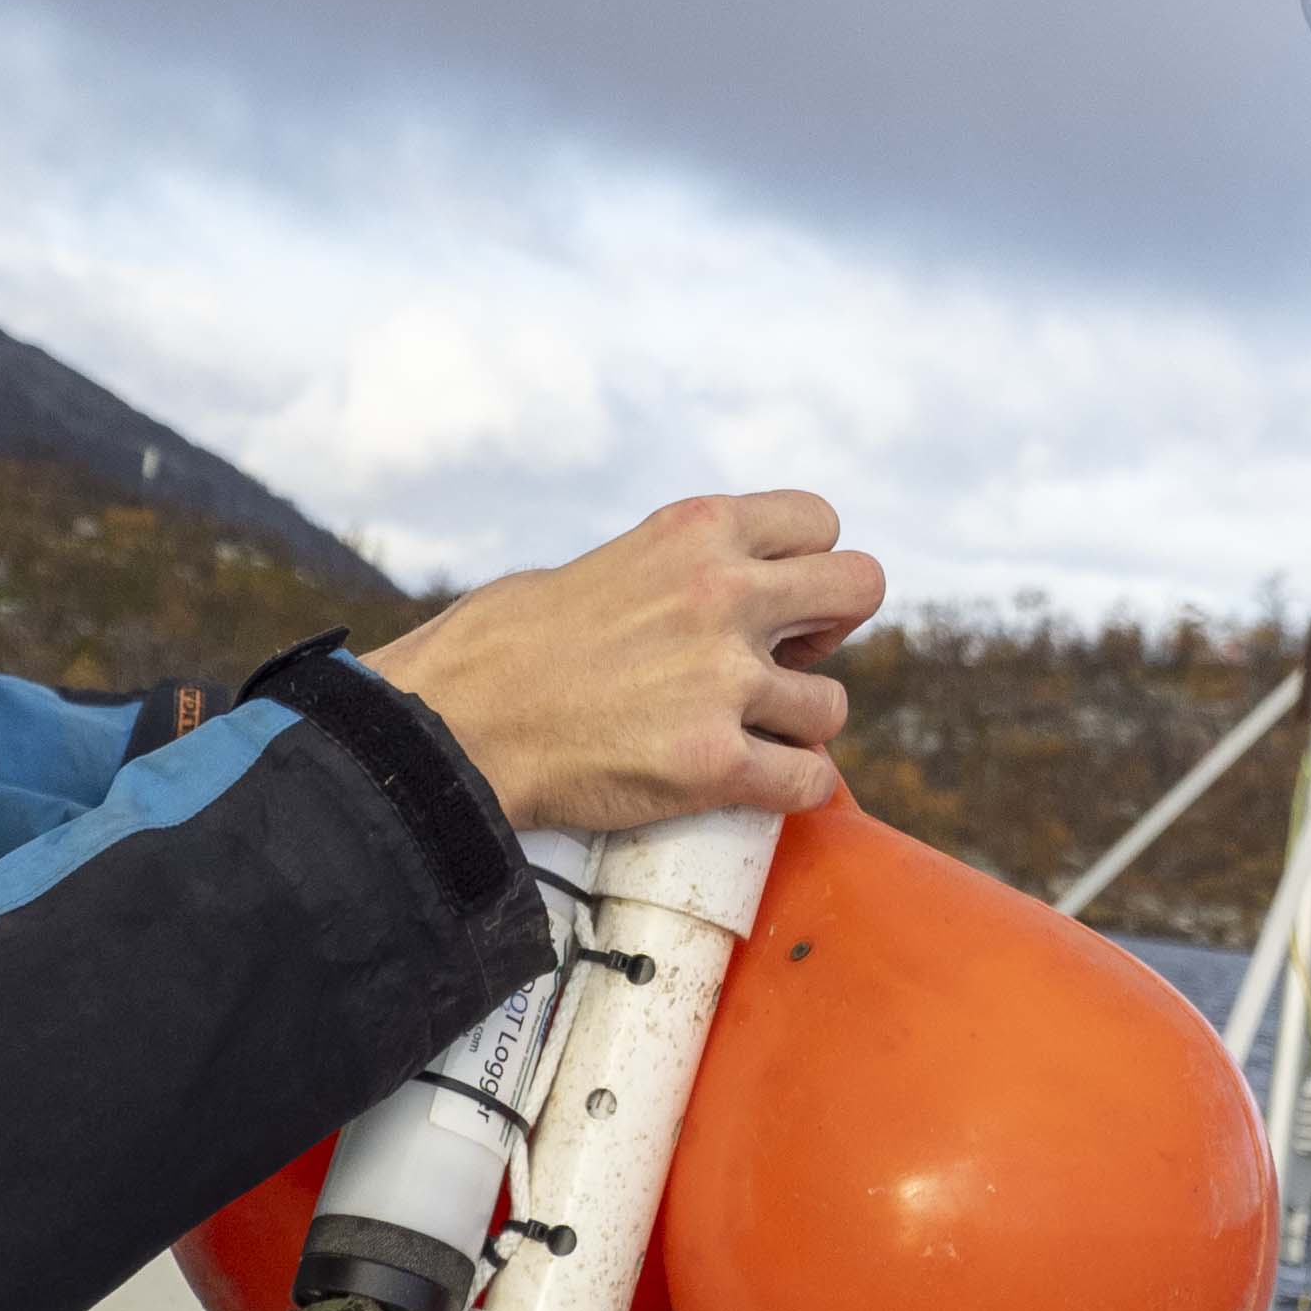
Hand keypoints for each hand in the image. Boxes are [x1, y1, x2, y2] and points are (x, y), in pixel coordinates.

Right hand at [364, 492, 882, 833]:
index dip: (809, 565)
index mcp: (693, 532)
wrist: (450, 724)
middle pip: (861, 587)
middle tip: (786, 660)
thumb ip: (676, 572)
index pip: (820, 521)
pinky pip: (808, 780)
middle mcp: (722, 594)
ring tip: (745, 732)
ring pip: (833, 704)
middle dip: (833, 629)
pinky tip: (755, 783)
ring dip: (798, 723)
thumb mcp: (600, 565)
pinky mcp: (712, 763)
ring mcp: (722, 681)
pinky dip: (790, 788)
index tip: (777, 601)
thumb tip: (721, 596)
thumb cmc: (501, 647)